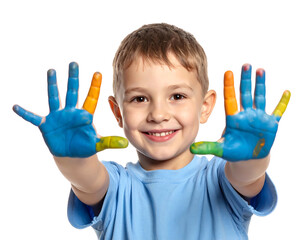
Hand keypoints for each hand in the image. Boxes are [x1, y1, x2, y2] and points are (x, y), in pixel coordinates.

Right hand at [13, 62, 127, 157]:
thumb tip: (126, 143)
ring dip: (52, 86)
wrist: (72, 155)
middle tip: (74, 64)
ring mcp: (58, 117)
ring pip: (55, 98)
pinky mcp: (47, 125)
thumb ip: (110, 142)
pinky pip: (34, 118)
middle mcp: (71, 112)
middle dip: (73, 79)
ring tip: (51, 71)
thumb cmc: (85, 146)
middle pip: (72, 93)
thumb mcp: (98, 144)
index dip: (94, 87)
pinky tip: (15, 107)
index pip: (90, 98)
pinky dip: (25, 113)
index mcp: (84, 115)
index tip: (98, 73)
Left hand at [190, 64, 289, 161]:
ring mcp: (259, 118)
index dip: (229, 86)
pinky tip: (286, 92)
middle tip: (245, 65)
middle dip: (245, 80)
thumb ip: (207, 147)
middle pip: (245, 94)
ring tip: (260, 70)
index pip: (230, 99)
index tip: (228, 72)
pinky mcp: (270, 124)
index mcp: (233, 119)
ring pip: (260, 98)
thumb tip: (191, 148)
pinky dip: (282, 103)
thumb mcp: (220, 149)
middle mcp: (246, 115)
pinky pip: (278, 111)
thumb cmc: (234, 151)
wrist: (248, 158)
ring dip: (260, 85)